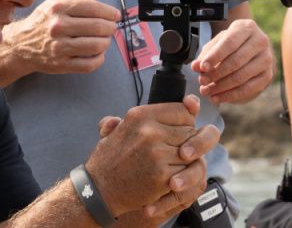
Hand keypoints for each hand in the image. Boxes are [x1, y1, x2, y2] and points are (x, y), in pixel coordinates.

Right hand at [0, 0, 119, 80]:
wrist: (21, 44)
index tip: (115, 15)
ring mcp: (60, 47)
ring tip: (104, 39)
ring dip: (106, 42)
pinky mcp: (61, 64)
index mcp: (59, 8)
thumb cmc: (43, 22)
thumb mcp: (58, 3)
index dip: (110, 12)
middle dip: (110, 27)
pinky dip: (99, 59)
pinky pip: (89, 64)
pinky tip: (97, 53)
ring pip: (96, 45)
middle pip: (98, 27)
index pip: (93, 8)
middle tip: (111, 27)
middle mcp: (59, 26)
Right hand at [85, 95, 218, 218]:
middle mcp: (150, 131)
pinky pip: (187, 171)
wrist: (99, 190)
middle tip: (170, 151)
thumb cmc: (111, 158)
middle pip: (189, 132)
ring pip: (191, 153)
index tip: (175, 132)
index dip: (183, 123)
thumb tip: (191, 102)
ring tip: (167, 164)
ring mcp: (158, 154)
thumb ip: (153, 113)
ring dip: (184, 160)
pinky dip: (181, 175)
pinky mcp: (163, 176)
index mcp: (140, 115)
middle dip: (184, 142)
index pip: (182, 111)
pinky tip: (168, 177)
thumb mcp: (120, 126)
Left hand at [191, 19, 273, 103]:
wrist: (251, 47)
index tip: (202, 67)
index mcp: (247, 28)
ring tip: (207, 91)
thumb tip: (196, 66)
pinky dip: (230, 95)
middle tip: (202, 81)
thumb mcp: (218, 43)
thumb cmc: (232, 44)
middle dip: (216, 74)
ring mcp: (266, 59)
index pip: (230, 43)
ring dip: (221, 87)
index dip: (214, 56)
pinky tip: (218, 97)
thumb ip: (206, 54)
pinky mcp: (268, 75)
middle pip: (236, 61)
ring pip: (241, 77)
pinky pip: (248, 89)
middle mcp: (260, 41)